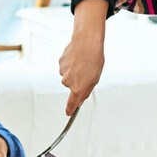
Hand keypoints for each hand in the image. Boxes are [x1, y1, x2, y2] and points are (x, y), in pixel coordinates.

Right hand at [59, 0, 107, 114]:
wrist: (87, 42)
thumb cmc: (94, 59)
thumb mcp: (95, 78)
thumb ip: (86, 90)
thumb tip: (81, 97)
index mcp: (78, 88)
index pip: (72, 104)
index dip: (70, 109)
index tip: (69, 113)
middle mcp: (68, 82)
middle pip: (71, 87)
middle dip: (77, 81)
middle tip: (86, 72)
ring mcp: (63, 72)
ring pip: (67, 76)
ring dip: (74, 71)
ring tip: (83, 63)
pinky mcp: (60, 63)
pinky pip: (65, 67)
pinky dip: (70, 64)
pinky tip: (77, 58)